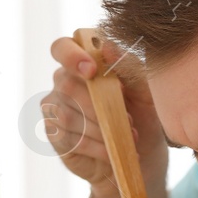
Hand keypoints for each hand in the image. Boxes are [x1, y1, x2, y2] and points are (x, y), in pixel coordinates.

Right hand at [46, 34, 168, 191]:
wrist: (141, 149)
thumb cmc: (141, 111)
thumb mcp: (143, 87)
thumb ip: (127, 65)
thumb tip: (107, 47)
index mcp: (81, 62)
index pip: (61, 48)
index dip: (71, 56)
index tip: (92, 70)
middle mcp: (62, 81)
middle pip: (67, 86)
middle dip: (100, 104)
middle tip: (128, 119)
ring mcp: (54, 109)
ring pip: (68, 115)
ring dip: (101, 127)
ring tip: (127, 135)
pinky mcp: (55, 136)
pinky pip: (70, 139)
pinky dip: (96, 146)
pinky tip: (112, 150)